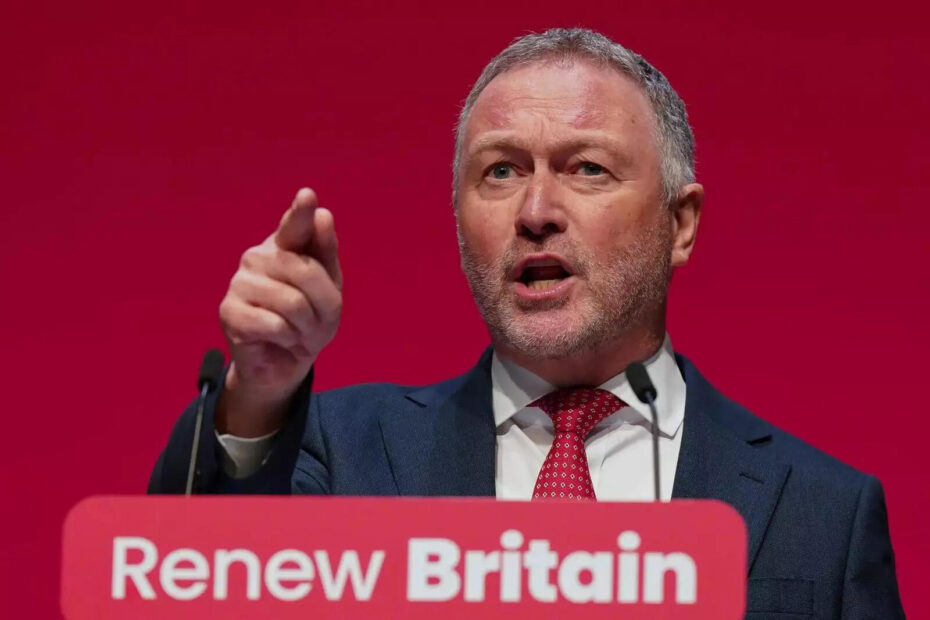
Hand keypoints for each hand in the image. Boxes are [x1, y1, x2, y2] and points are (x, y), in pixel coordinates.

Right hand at [216, 188, 341, 435]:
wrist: (285, 362)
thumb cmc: (309, 320)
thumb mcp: (328, 290)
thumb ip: (325, 254)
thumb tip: (323, 215)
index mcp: (285, 246)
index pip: (294, 226)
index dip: (300, 214)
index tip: (307, 196)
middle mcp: (258, 257)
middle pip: (304, 272)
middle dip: (323, 306)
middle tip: (318, 324)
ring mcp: (239, 282)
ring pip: (292, 302)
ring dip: (307, 328)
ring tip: (300, 335)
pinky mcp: (229, 312)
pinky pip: (274, 324)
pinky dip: (288, 339)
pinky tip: (282, 341)